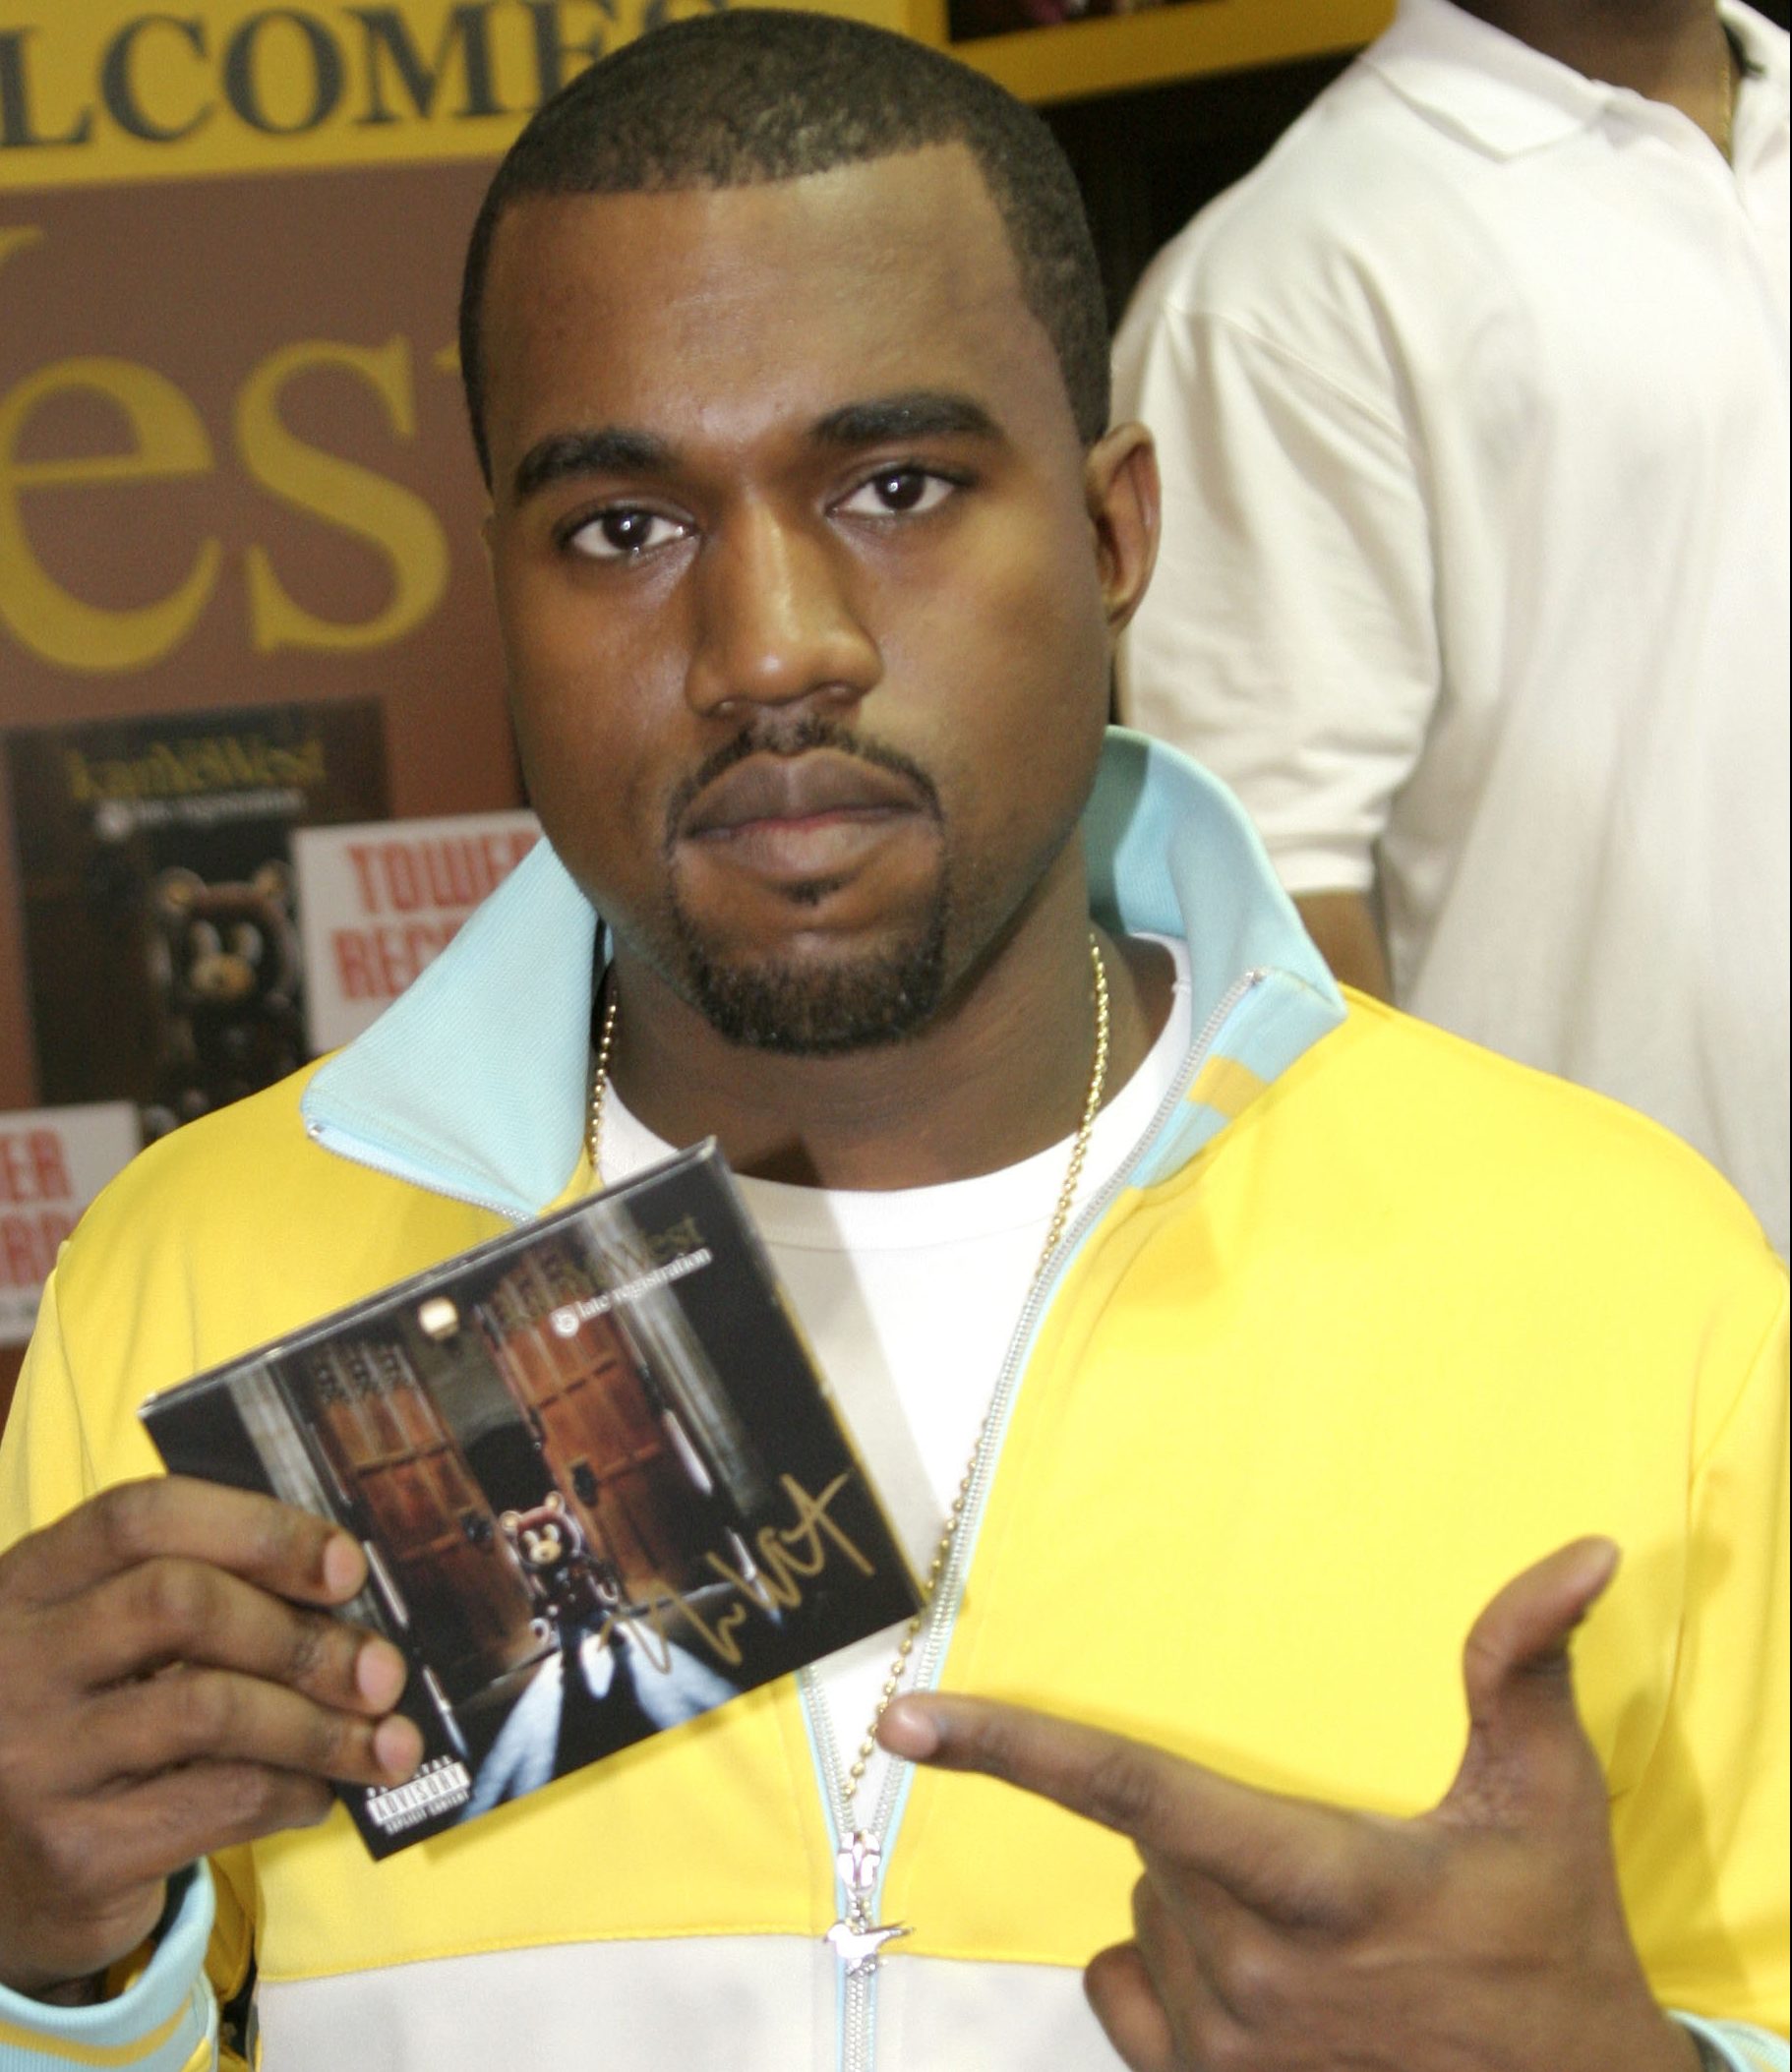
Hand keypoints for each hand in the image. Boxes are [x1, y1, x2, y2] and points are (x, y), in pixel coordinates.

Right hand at [0, 1477, 422, 1999]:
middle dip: (303, 1634)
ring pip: (212, 1707)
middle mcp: (13, 1665)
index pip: (142, 1518)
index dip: (259, 1529)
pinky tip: (321, 1791)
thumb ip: (196, 1603)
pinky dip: (296, 1790)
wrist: (3, 1887)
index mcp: (26, 1587)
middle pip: (181, 1603)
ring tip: (384, 1741)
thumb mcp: (104, 1648)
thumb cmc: (86, 1732)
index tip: (347, 1565)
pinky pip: (221, 1800)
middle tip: (382, 1669)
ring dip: (321, 1723)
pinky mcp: (73, 1852)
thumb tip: (348, 1593)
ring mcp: (34, 1762)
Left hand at [878, 1538, 1698, 2071]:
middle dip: (1207, 1829)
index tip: (903, 1718)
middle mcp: (1245, 1977)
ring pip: (1142, 1919)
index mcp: (1309, 1884)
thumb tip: (1582, 1553)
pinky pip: (1125, 1994)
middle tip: (1324, 1860)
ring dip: (1197, 1904)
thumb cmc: (1550, 1951)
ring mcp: (1222, 2058)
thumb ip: (1525, 1666)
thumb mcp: (1548, 1802)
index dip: (1007, 1746)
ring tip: (1319, 1939)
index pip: (1129, 1789)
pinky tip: (1263, 1988)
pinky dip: (1166, 1973)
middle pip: (1150, 1846)